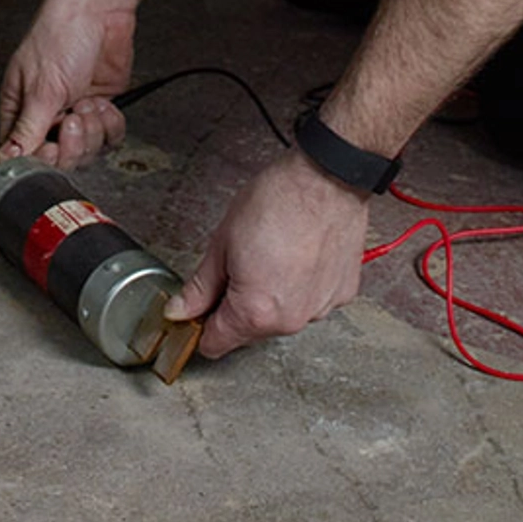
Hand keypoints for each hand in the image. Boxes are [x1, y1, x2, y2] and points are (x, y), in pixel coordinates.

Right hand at [0, 0, 135, 167]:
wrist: (98, 12)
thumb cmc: (59, 36)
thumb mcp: (41, 90)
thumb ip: (27, 129)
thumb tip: (6, 158)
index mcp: (21, 109)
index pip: (25, 153)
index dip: (42, 158)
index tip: (52, 146)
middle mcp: (47, 114)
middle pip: (59, 158)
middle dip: (72, 144)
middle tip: (74, 119)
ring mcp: (76, 112)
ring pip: (87, 151)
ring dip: (92, 130)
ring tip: (88, 103)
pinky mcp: (101, 109)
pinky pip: (109, 137)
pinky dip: (110, 124)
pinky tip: (104, 103)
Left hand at [169, 146, 376, 361]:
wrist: (328, 177)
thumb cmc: (280, 200)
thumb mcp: (222, 242)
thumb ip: (200, 286)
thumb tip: (181, 309)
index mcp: (255, 312)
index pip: (215, 344)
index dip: (200, 326)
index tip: (199, 310)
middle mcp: (290, 320)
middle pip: (249, 330)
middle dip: (237, 305)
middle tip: (237, 265)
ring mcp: (319, 308)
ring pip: (282, 316)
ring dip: (272, 296)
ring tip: (272, 255)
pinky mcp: (341, 293)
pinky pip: (311, 300)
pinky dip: (301, 285)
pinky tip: (298, 257)